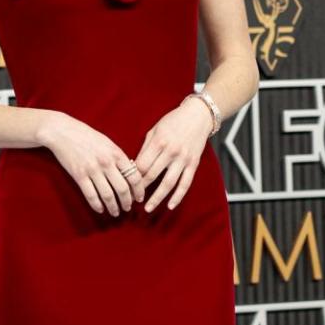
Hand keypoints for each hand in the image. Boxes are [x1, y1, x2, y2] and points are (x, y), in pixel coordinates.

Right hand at [39, 112, 146, 216]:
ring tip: (116, 212)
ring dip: (113, 207)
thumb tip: (130, 174)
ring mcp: (92, 170)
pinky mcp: (79, 175)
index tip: (139, 198)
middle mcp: (106, 162)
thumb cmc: (86, 136)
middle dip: (127, 202)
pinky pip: (91, 195)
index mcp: (116, 153)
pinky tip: (100, 209)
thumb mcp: (107, 143)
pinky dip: (97, 205)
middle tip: (128, 208)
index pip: (134, 176)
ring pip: (107, 195)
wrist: (62, 131)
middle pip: (122, 189)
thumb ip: (118, 157)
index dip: (139, 190)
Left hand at [135, 96, 212, 212]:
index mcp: (159, 142)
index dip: (132, 177)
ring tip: (148, 208)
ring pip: (168, 184)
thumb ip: (145, 148)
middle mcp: (171, 152)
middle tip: (131, 199)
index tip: (125, 185)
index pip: (141, 165)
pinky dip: (178, 196)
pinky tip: (170, 206)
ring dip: (157, 198)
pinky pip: (185, 184)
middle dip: (140, 189)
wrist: (198, 115)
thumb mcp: (155, 130)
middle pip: (152, 175)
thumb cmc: (173, 121)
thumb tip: (134, 167)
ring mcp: (183, 159)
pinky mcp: (193, 164)